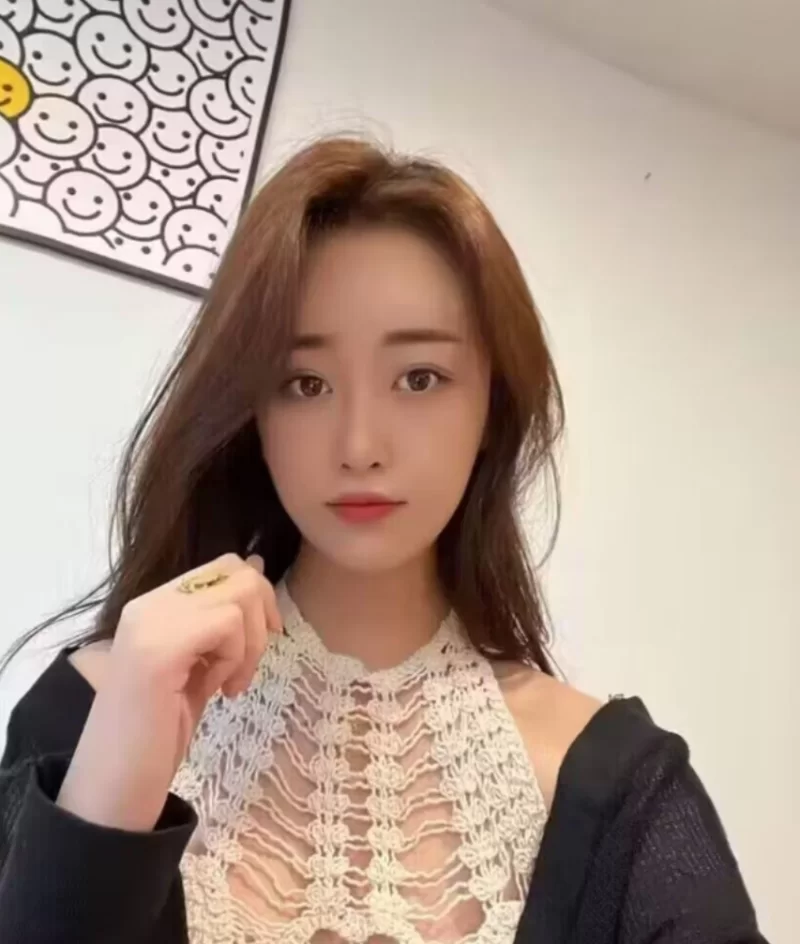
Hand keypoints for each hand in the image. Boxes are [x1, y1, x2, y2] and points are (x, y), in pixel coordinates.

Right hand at [57, 554, 281, 831]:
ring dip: (250, 646)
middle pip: (239, 571)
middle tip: (245, 667)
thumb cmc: (158, 732)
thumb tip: (258, 565)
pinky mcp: (160, 647)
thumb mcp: (202, 663)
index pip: (226, 565)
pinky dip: (237, 658)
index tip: (253, 645)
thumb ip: (223, 617)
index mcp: (155, 604)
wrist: (116, 786)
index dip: (256, 600)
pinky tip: (216, 691)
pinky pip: (228, 624)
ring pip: (240, 595)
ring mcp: (151, 621)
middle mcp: (149, 603)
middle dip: (261, 618)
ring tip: (227, 684)